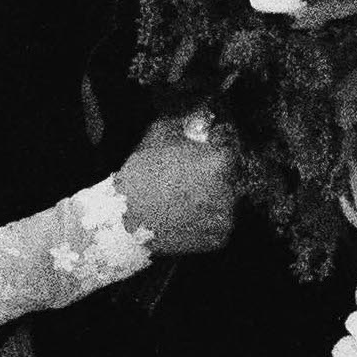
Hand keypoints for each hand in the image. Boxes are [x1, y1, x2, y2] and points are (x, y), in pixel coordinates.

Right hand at [115, 111, 241, 257]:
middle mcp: (230, 190)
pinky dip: (208, 220)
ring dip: (213, 197)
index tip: (205, 151)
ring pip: (227, 201)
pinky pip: (219, 224)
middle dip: (215, 174)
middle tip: (190, 177)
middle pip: (231, 176)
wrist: (125, 218)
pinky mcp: (219, 239)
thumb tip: (202, 118)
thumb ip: (187, 122)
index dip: (216, 148)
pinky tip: (187, 215)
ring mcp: (226, 218)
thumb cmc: (142, 174)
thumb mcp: (160, 134)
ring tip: (186, 198)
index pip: (230, 148)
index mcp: (220, 162)